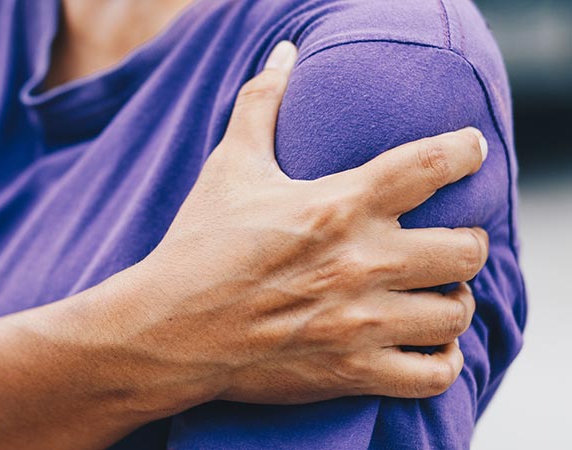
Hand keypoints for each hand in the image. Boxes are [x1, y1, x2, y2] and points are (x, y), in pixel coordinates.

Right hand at [111, 41, 487, 406]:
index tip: (470, 151)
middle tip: (445, 242)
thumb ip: (261, 105)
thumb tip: (282, 53)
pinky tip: (426, 343)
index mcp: (337, 205)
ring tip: (433, 293)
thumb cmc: (198, 246)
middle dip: (467, 241)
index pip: (432, 165)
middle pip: (468, 248)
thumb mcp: (229, 168)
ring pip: (457, 311)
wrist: (167, 329)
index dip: (465, 152)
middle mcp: (359, 262)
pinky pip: (434, 374)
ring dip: (453, 299)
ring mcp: (358, 321)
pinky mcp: (351, 370)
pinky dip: (442, 360)